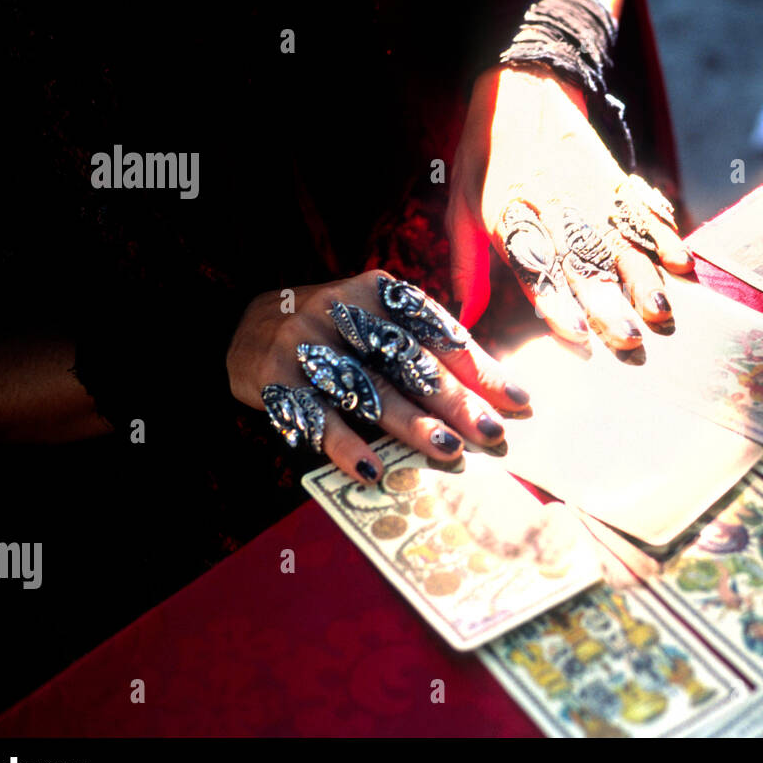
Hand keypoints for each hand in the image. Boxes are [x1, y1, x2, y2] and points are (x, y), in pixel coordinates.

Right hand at [227, 270, 529, 484]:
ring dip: (411, 424)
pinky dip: (346, 446)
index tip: (517, 402)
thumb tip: (498, 392)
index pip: (438, 332)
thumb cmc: (336, 332)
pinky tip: (374, 471)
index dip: (480, 368)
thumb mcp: (377, 321)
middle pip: (409, 361)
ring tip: (449, 451)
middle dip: (455, 400)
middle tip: (492, 433)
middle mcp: (343, 311)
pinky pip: (317, 418)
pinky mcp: (277, 378)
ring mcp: (308, 344)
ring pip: (370, 390)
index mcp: (378, 292)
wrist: (245, 326)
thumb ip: (428, 348)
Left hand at [447, 65, 692, 350]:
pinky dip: (663, 236)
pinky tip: (680, 262)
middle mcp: (551, 206)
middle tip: (629, 338)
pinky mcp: (612, 178)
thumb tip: (464, 317)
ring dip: (643, 279)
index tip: (576, 333)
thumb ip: (466, 264)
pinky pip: (640, 211)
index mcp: (509, 214)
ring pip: (619, 241)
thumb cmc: (484, 152)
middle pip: (583, 261)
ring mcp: (586, 191)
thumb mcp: (461, 203)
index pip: (535, 264)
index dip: (556, 301)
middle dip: (608, 302)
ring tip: (660, 311)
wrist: (521, 82)